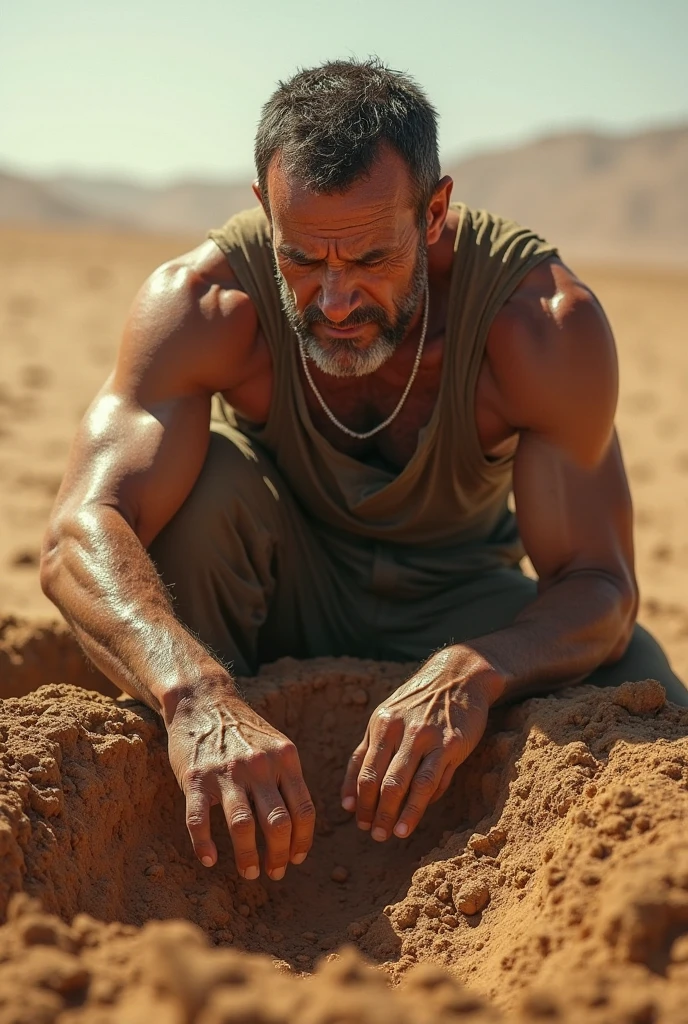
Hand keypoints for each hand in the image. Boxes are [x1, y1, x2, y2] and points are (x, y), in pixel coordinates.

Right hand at [164, 678, 314, 880]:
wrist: (201, 700)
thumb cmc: (242, 730)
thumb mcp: (275, 745)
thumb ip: (288, 778)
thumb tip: (301, 824)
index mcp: (285, 758)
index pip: (303, 810)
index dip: (303, 841)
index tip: (296, 859)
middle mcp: (259, 766)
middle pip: (278, 824)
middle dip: (279, 856)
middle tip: (275, 873)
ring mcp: (226, 772)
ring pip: (243, 827)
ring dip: (248, 858)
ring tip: (250, 873)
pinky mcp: (195, 778)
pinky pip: (199, 820)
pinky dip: (204, 845)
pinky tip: (209, 860)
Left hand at [340, 649, 498, 840]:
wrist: (458, 677)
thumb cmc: (417, 703)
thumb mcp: (386, 718)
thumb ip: (366, 754)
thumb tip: (347, 801)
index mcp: (381, 724)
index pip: (363, 770)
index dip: (358, 800)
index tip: (357, 821)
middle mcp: (400, 730)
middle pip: (381, 780)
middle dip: (374, 812)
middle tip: (373, 834)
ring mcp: (427, 737)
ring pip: (406, 784)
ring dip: (396, 814)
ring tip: (392, 834)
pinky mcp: (452, 744)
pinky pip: (433, 780)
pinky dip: (420, 804)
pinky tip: (413, 820)